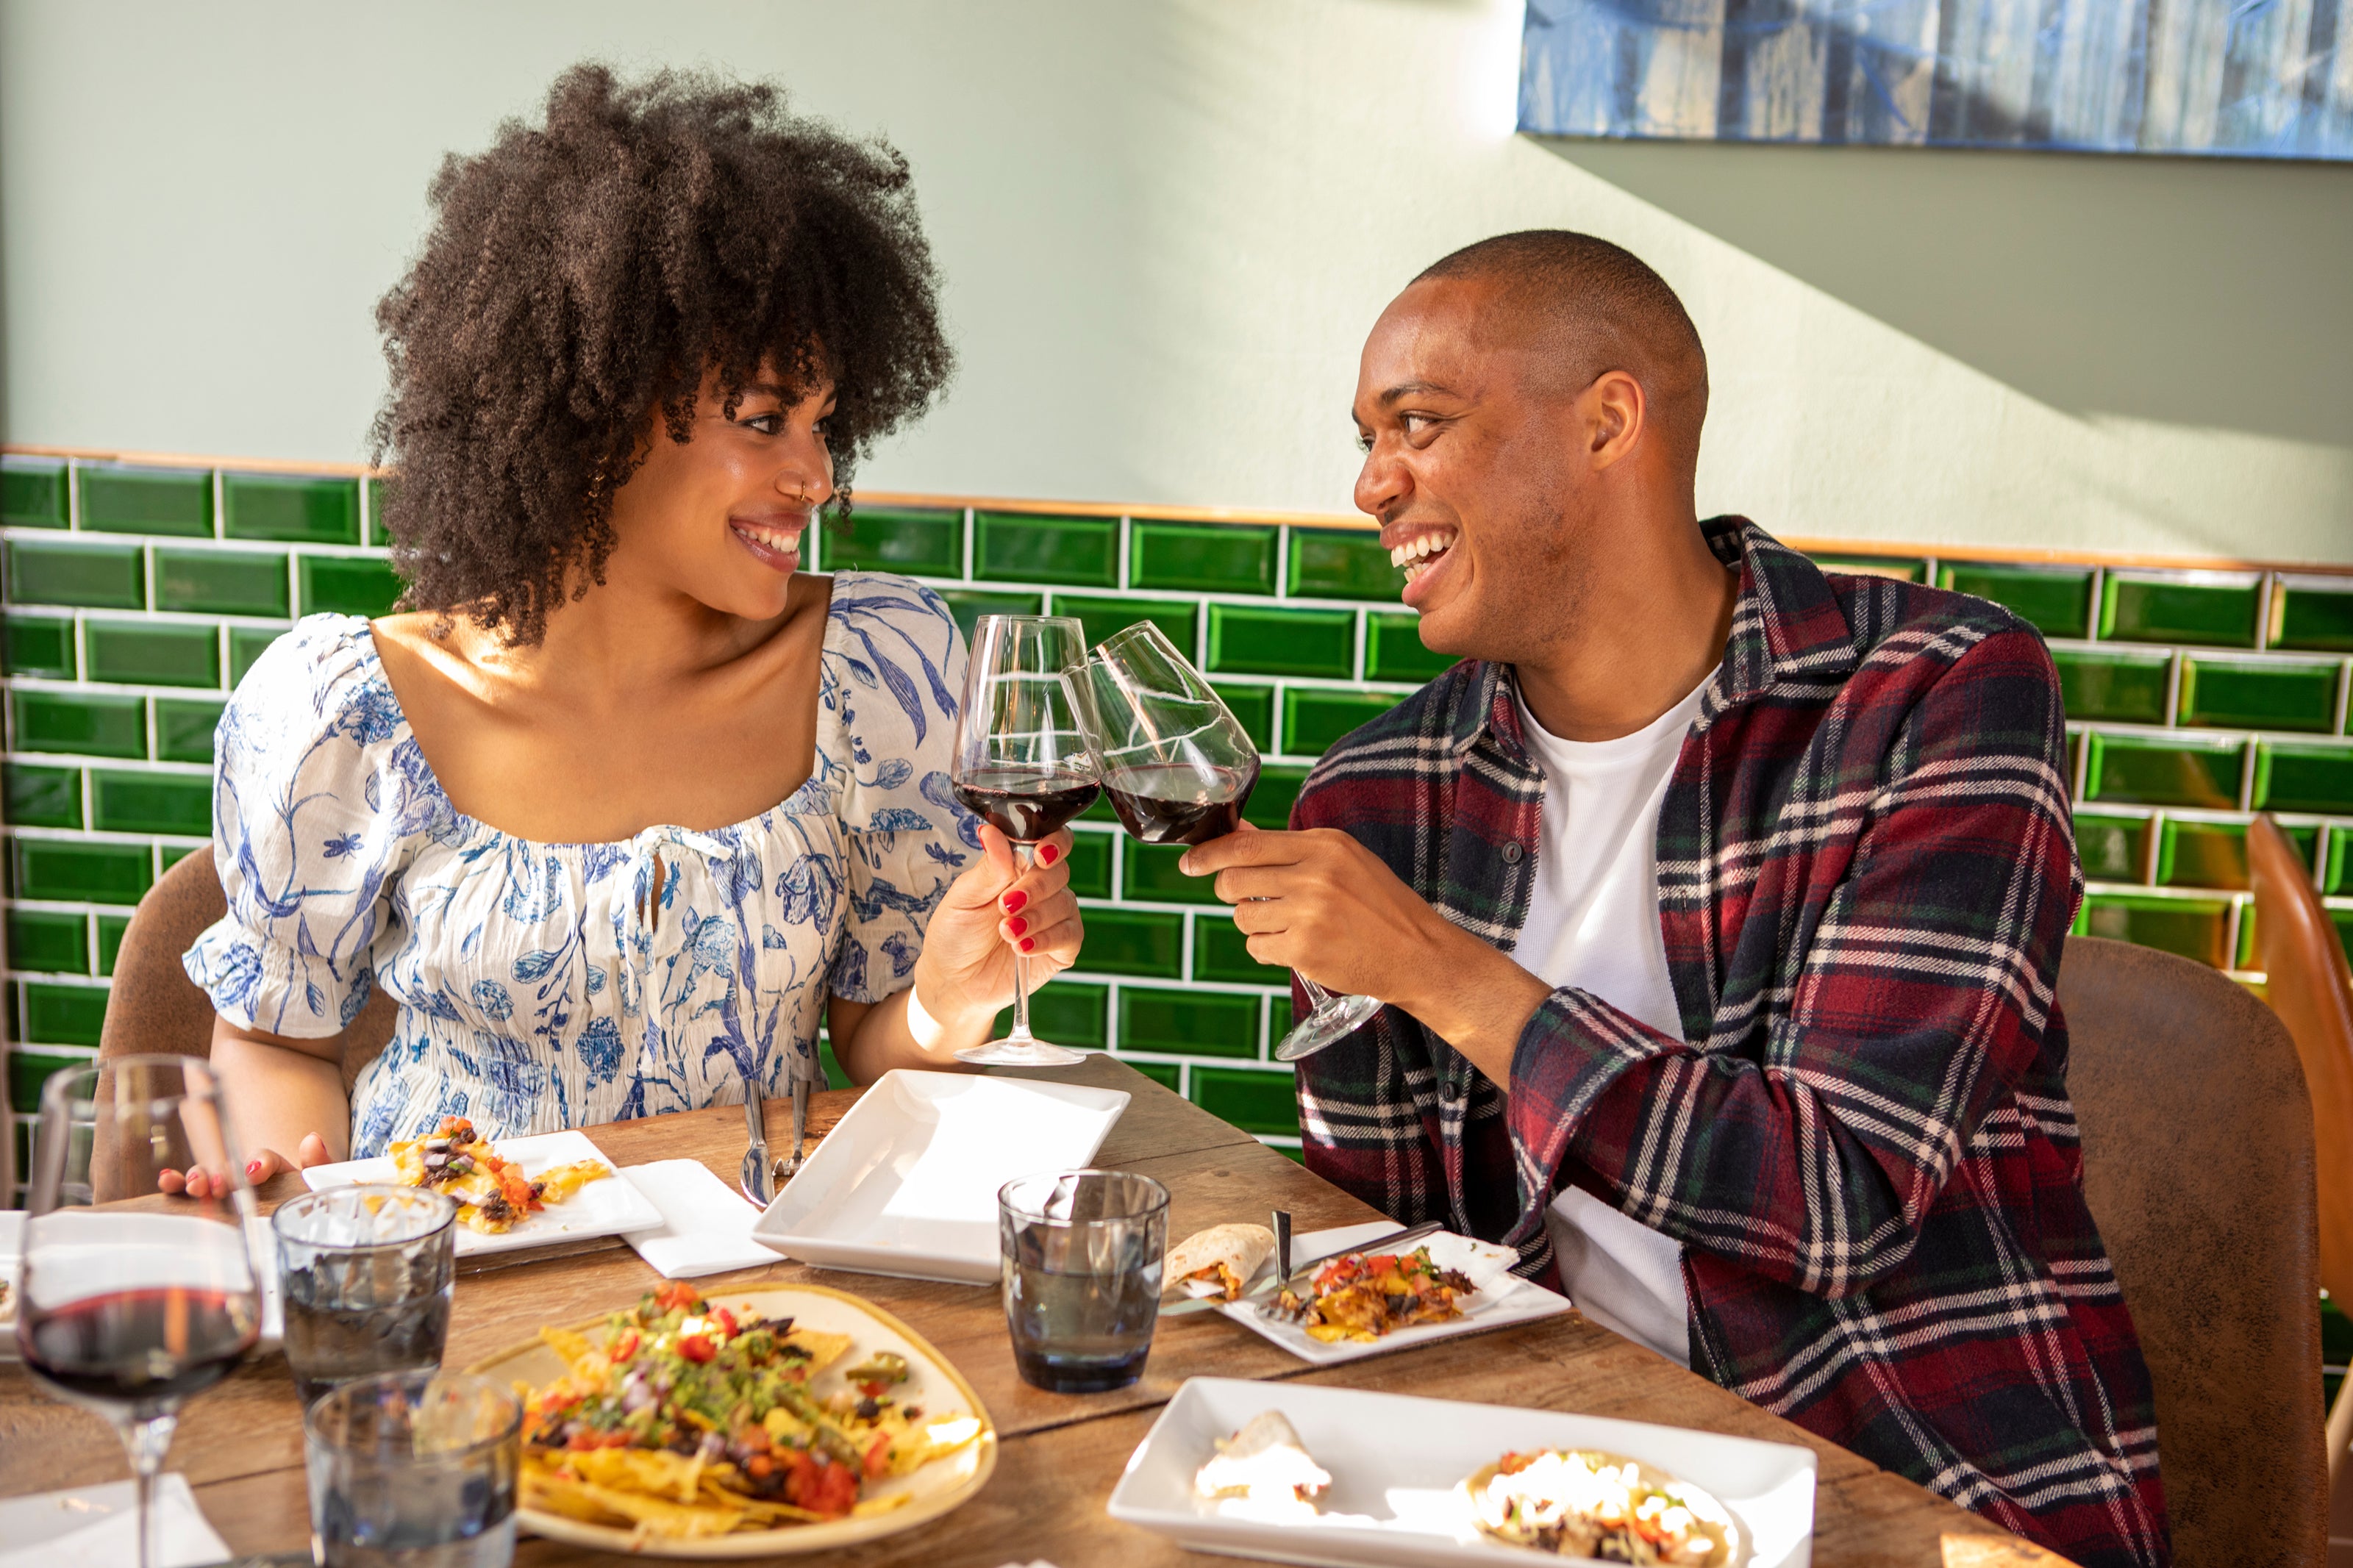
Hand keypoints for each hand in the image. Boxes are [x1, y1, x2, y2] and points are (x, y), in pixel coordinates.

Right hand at [158, 1132, 332, 1197]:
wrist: (301, 1230)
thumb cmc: (308, 1203)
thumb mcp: (321, 1185)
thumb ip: (320, 1165)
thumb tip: (312, 1140)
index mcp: (275, 1170)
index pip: (265, 1159)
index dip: (260, 1163)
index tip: (254, 1173)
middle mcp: (245, 1175)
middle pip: (227, 1166)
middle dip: (220, 1172)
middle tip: (218, 1184)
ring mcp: (225, 1188)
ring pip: (206, 1176)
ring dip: (197, 1177)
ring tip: (195, 1186)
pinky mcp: (210, 1204)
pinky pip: (189, 1193)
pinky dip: (177, 1185)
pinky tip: (167, 1181)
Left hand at [910, 825, 1084, 1030]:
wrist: (954, 982)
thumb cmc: (956, 935)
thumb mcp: (964, 898)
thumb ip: (988, 868)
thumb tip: (992, 831)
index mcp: (1019, 868)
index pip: (1052, 842)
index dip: (1055, 844)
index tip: (1041, 855)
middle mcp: (1042, 889)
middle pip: (1060, 872)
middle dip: (1034, 888)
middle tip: (1005, 905)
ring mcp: (1055, 918)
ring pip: (1065, 903)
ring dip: (1035, 917)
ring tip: (1006, 932)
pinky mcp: (1062, 948)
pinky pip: (1070, 935)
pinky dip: (1047, 939)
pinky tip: (1022, 947)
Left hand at [1181, 824, 1549, 1078]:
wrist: (1419, 954)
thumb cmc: (1380, 907)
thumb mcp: (1343, 862)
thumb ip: (1289, 850)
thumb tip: (1236, 834)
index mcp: (1324, 844)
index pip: (1246, 844)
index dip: (1208, 854)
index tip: (1188, 863)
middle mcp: (1314, 873)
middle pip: (1232, 880)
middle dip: (1234, 893)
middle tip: (1257, 900)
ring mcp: (1308, 912)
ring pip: (1242, 916)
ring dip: (1256, 924)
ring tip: (1292, 926)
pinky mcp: (1304, 949)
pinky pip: (1256, 947)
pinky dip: (1268, 950)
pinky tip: (1297, 947)